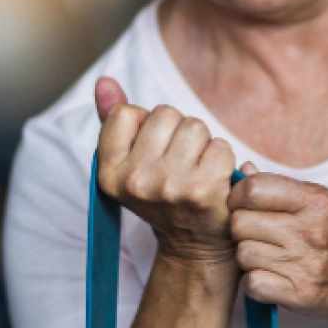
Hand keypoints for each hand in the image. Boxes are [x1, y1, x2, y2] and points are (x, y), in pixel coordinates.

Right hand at [95, 77, 238, 267]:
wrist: (195, 246)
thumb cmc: (163, 194)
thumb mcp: (129, 161)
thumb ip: (113, 119)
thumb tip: (104, 80)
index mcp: (109, 173)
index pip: (125, 113)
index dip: (145, 125)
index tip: (151, 153)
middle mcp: (134, 182)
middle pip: (165, 114)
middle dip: (177, 131)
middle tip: (179, 164)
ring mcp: (168, 187)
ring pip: (194, 125)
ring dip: (202, 142)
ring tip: (196, 169)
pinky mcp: (202, 190)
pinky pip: (220, 145)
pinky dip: (222, 158)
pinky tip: (214, 180)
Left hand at [228, 170, 327, 318]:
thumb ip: (285, 187)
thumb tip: (244, 170)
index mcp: (316, 201)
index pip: (253, 189)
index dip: (238, 195)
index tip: (242, 204)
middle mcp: (311, 231)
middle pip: (241, 223)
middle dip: (241, 228)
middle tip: (256, 233)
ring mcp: (306, 264)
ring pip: (243, 254)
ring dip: (249, 257)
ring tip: (268, 256)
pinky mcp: (301, 294)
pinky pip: (253, 283)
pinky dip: (256, 282)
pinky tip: (270, 276)